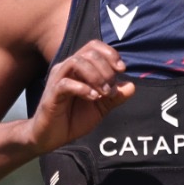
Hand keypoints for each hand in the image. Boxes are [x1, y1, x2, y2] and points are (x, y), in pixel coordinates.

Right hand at [25, 41, 134, 155]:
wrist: (51, 137)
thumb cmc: (73, 119)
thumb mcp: (101, 108)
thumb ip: (116, 97)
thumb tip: (132, 86)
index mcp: (78, 68)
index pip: (94, 47)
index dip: (110, 54)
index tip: (121, 69)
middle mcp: (66, 69)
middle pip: (88, 53)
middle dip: (106, 69)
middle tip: (112, 89)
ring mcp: (57, 80)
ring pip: (76, 62)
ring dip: (95, 76)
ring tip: (104, 93)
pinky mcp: (51, 95)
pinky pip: (65, 83)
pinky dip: (82, 88)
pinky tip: (92, 98)